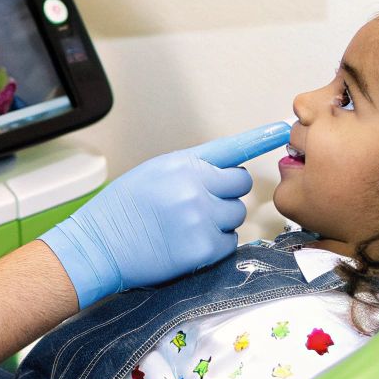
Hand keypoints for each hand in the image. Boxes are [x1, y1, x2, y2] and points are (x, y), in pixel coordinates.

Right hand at [40, 122, 289, 307]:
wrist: (98, 246)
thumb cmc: (120, 210)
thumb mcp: (153, 173)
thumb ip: (189, 169)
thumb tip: (220, 171)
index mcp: (182, 164)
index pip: (229, 148)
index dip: (257, 138)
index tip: (280, 129)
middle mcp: (195, 186)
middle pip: (240, 184)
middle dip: (227, 193)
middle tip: (202, 203)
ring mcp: (200, 218)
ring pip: (237, 215)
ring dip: (221, 221)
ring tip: (188, 225)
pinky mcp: (202, 249)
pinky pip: (229, 243)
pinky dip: (214, 245)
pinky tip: (188, 243)